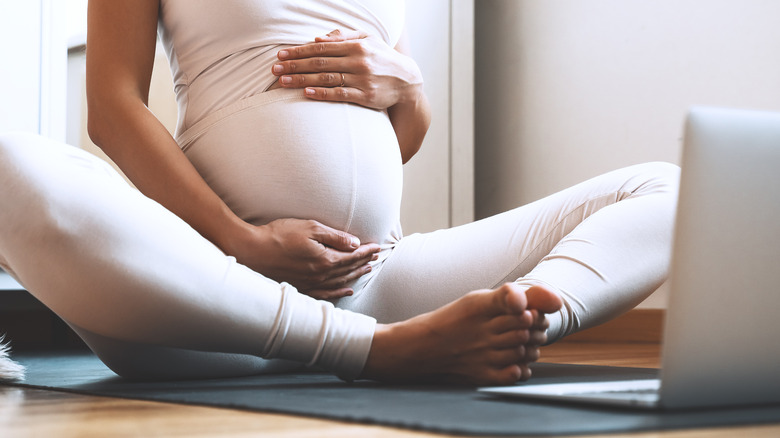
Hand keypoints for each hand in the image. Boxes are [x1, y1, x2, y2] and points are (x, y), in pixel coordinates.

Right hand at [230, 218, 380, 298]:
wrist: (252, 251)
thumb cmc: (279, 235)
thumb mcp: (310, 228)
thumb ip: (335, 237)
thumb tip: (355, 244)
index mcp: (325, 260)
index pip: (353, 256)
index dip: (367, 251)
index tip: (377, 247)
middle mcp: (321, 276)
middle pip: (349, 269)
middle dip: (364, 262)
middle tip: (376, 257)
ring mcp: (311, 284)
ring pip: (340, 282)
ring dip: (355, 275)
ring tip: (367, 270)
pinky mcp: (301, 289)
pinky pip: (326, 294)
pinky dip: (339, 293)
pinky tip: (347, 290)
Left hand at [272, 29, 423, 109]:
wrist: (408, 81)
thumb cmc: (383, 59)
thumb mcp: (368, 40)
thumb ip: (343, 37)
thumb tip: (317, 38)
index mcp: (356, 45)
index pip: (321, 47)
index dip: (299, 51)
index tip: (281, 55)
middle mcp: (358, 61)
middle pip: (319, 62)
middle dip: (294, 65)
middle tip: (275, 70)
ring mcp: (362, 79)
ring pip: (326, 78)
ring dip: (302, 79)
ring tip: (282, 82)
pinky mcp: (365, 96)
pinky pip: (340, 94)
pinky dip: (322, 93)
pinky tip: (306, 92)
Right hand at [361, 284, 562, 384]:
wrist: (419, 348)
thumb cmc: (452, 321)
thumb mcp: (478, 299)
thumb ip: (513, 296)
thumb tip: (556, 300)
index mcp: (481, 306)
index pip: (525, 307)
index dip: (535, 310)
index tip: (527, 312)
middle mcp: (482, 330)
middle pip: (527, 329)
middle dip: (536, 328)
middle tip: (529, 328)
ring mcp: (482, 354)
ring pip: (524, 351)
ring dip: (530, 348)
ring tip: (521, 343)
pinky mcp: (481, 375)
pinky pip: (513, 374)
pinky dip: (521, 369)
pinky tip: (515, 363)